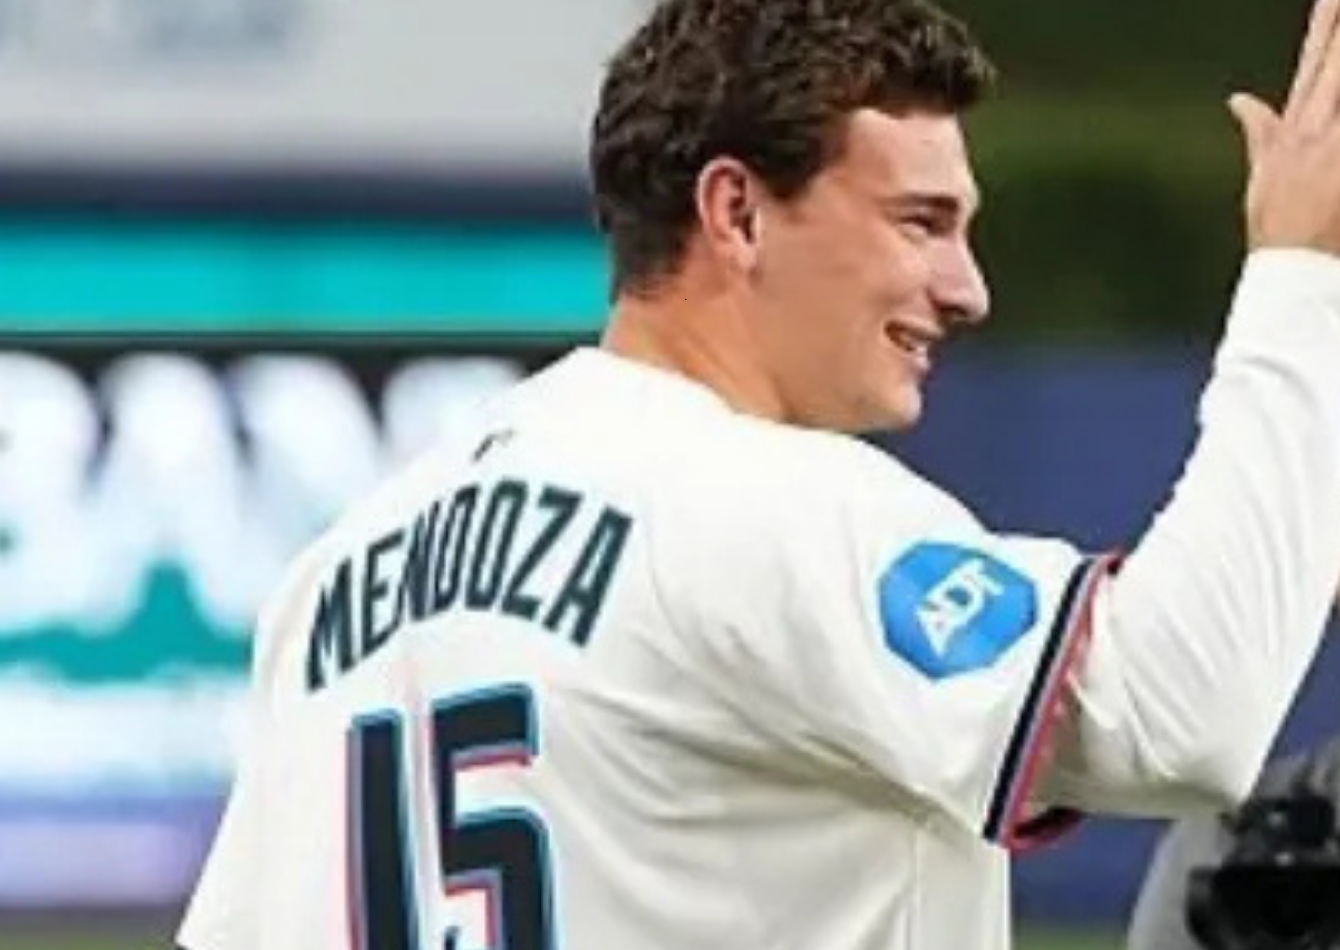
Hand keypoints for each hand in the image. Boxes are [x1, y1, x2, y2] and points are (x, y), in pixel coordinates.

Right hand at [1229, 0, 1339, 254]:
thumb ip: (1259, 131)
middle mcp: (1313, 131)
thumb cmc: (1279, 228)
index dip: (1325, 27)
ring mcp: (1333, 150)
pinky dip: (1337, 113)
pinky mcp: (1339, 169)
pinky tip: (1339, 113)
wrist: (1291, 272)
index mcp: (1293, 130)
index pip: (1312, 65)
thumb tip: (1238, 99)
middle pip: (1332, 69)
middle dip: (1338, 32)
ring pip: (1339, 93)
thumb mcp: (1263, 176)